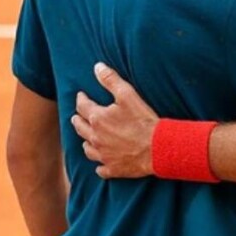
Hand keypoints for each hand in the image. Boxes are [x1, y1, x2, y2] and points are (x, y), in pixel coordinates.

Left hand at [71, 63, 158, 177]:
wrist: (157, 148)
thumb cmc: (143, 121)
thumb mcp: (128, 95)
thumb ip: (111, 80)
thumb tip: (97, 67)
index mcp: (97, 119)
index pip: (82, 106)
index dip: (81, 98)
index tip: (81, 95)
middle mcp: (95, 138)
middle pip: (79, 127)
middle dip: (78, 119)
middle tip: (78, 115)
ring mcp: (103, 155)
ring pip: (87, 148)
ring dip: (86, 141)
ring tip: (88, 138)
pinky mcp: (112, 168)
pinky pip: (100, 168)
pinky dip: (100, 164)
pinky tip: (101, 163)